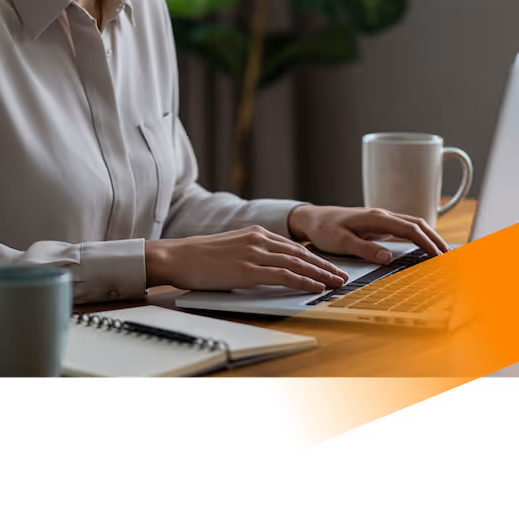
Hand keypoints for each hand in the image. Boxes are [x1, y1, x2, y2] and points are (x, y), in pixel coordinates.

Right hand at [145, 226, 349, 293]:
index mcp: (255, 232)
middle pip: (301, 253)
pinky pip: (282, 276)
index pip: (294, 245)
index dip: (315, 258)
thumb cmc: (199, 256)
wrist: (176, 256)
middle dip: (324, 266)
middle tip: (342, 276)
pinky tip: (314, 287)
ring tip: (335, 284)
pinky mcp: (246, 270)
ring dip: (320, 275)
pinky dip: (302, 281)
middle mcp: (258, 239)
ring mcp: (253, 253)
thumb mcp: (231, 248)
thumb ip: (252, 253)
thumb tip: (268, 268)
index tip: (330, 267)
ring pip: (296, 263)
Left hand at [288, 205, 449, 263]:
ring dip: (430, 237)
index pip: (410, 229)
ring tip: (443, 254)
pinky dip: (419, 237)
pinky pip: (405, 229)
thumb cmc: (324, 229)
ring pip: (414, 225)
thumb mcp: (340, 242)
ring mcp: (382, 219)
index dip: (428, 243)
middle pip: (418, 224)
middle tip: (451, 257)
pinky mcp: (379, 225)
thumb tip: (387, 256)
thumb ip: (363, 248)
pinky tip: (424, 248)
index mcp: (376, 218)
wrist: (312, 219)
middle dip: (436, 239)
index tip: (440, 257)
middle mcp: (382, 215)